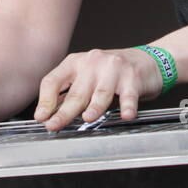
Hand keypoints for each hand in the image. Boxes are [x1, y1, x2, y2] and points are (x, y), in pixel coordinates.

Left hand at [33, 48, 162, 131]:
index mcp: (75, 62)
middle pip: (76, 92)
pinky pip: (129, 95)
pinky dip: (127, 106)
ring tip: (88, 118)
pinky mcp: (133, 78)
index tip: (41, 116)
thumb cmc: (111, 73)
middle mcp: (92, 62)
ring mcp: (114, 69)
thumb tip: (47, 115)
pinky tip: (126, 115)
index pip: (54, 80)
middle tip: (54, 125)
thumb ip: (69, 93)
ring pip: (101, 93)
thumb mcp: (85, 77)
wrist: (146, 61)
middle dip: (64, 111)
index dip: (46, 100)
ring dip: (94, 107)